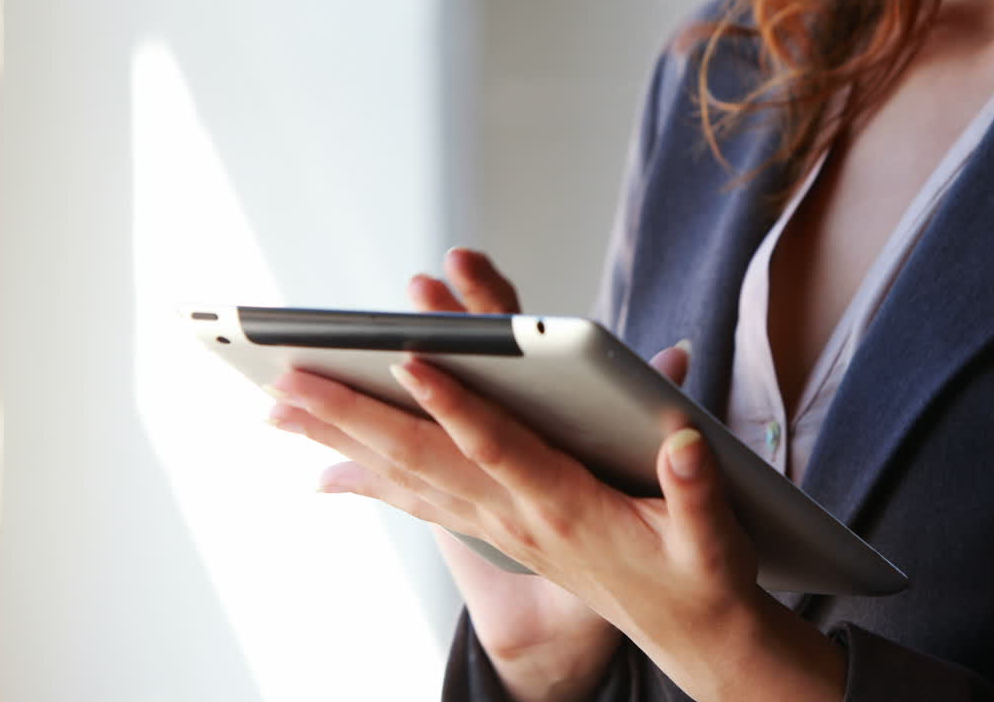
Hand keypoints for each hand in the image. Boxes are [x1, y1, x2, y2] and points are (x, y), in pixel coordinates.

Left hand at [267, 248, 844, 700]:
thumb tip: (683, 444)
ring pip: (408, 473)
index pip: (499, 448)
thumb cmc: (698, 578)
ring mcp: (500, 523)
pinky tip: (327, 469)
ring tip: (280, 407)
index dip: (457, 405)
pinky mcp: (498, 525)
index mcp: (566, 508)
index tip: (410, 360)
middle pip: (424, 457)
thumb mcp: (713, 542)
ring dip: (343, 438)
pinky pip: (421, 498)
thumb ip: (697, 492)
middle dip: (354, 416)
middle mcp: (517, 515)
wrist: (684, 633)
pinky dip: (369, 479)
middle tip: (286, 381)